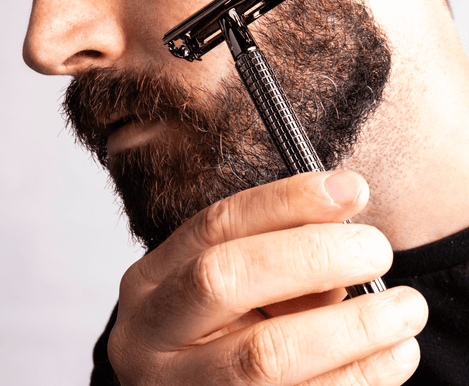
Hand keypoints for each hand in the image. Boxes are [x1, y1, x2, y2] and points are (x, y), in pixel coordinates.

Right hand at [108, 171, 427, 384]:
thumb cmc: (217, 325)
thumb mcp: (228, 282)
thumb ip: (277, 249)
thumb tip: (346, 215)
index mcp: (151, 282)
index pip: (215, 224)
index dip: (285, 201)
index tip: (351, 189)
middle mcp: (152, 333)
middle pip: (225, 277)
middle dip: (311, 255)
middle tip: (376, 249)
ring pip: (265, 354)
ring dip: (352, 326)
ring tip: (404, 307)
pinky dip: (359, 377)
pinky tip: (393, 354)